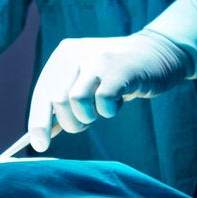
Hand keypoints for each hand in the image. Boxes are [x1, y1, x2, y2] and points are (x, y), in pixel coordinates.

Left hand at [28, 30, 191, 151]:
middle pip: (56, 100)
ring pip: (76, 101)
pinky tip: (119, 101)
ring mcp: (97, 58)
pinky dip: (110, 110)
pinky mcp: (119, 68)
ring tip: (104, 108)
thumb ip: (64, 104)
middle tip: (88, 121)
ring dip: (90, 116)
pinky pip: (103, 102)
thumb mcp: (86, 83)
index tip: (40, 145)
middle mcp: (75, 52)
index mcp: (63, 54)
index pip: (42, 93)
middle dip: (71, 122)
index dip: (38, 122)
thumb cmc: (117, 75)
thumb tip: (40, 137)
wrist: (158, 53)